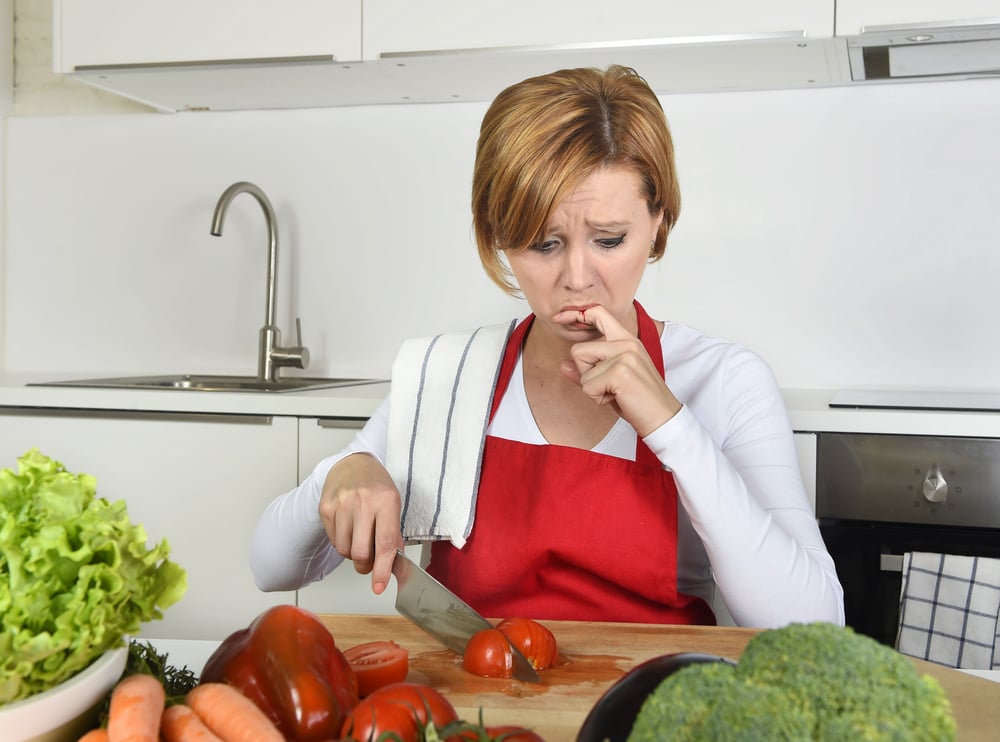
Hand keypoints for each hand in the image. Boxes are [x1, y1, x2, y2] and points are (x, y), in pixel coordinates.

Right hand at [318, 453, 403, 594]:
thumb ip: (393, 534)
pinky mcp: (325, 507)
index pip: (385, 543)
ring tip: (359, 539)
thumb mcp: (393, 505)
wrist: (352, 464)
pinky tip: (348, 529)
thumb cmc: (376, 486)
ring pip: (345, 550)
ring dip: (352, 554)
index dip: (382, 570)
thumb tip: (391, 565)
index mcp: (386, 501)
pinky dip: (342, 543)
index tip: (379, 586)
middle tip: (369, 563)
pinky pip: (334, 540)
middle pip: (360, 552)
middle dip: (365, 565)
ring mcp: (342, 504)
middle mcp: (363, 501)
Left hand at [553, 304, 681, 436]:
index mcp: (627, 340)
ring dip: (592, 388)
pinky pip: (587, 386)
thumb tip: (563, 365)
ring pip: (582, 370)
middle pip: (579, 350)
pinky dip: (597, 398)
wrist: (662, 418)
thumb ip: (587, 371)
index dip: (576, 314)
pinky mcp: (620, 372)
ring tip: (614, 392)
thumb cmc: (639, 400)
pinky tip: (617, 398)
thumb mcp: (610, 382)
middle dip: (584, 373)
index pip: (598, 313)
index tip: (559, 318)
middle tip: (607, 385)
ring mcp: (624, 356)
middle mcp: (626, 343)